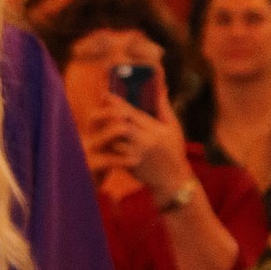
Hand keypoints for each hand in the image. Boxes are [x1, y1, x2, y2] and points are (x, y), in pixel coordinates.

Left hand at [85, 71, 191, 203]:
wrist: (172, 180)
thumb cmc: (174, 152)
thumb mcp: (173, 129)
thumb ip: (164, 109)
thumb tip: (161, 89)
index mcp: (155, 130)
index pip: (132, 113)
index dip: (117, 103)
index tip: (106, 95)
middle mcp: (145, 142)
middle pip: (120, 125)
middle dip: (107, 116)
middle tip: (97, 109)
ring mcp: (136, 154)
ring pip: (114, 140)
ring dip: (105, 132)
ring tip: (96, 124)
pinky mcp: (130, 166)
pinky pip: (114, 153)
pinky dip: (107, 145)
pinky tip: (101, 139)